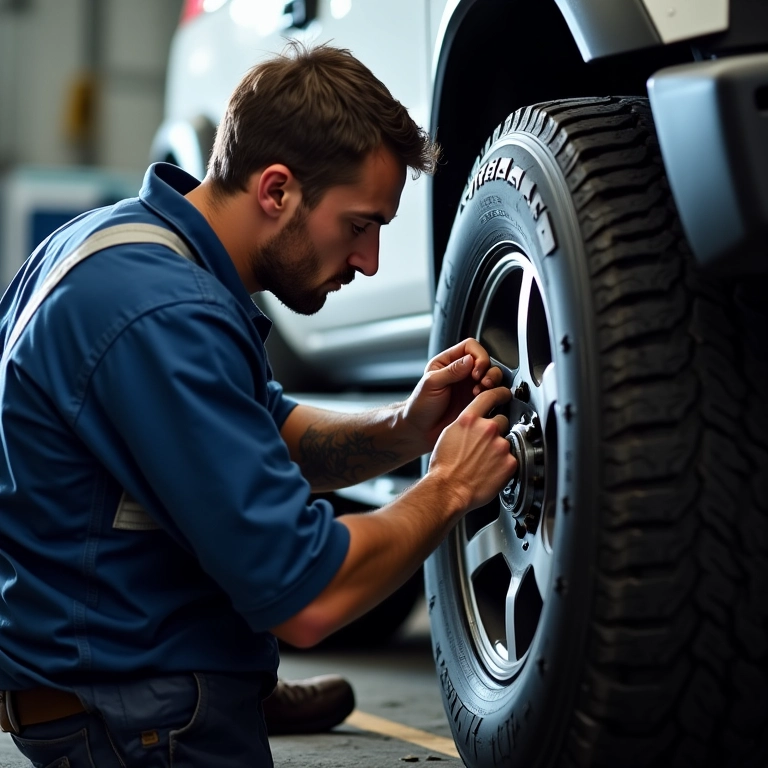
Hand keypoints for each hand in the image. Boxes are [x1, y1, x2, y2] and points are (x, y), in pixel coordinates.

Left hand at [403, 338, 504, 450]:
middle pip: (485, 360)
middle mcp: (461, 372)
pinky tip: (482, 401)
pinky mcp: (476, 401)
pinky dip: (493, 395)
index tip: (475, 370)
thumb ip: (451, 371)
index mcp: (448, 362)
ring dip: (492, 382)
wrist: (420, 430)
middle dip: (488, 370)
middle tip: (481, 382)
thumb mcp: (431, 384)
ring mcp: (470, 387)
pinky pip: (492, 393)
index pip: (470, 347)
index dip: (478, 355)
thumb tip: (470, 360)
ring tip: (481, 392)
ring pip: (492, 376)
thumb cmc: (420, 406)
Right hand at [428, 386, 516, 511]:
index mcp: (469, 419)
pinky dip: (504, 464)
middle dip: (496, 431)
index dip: (500, 393)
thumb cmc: (444, 467)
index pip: (490, 396)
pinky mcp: (510, 462)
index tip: (505, 394)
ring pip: (506, 441)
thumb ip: (466, 424)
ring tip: (485, 462)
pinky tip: (491, 471)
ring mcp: (501, 445)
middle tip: (484, 446)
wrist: (448, 490)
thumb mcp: (449, 435)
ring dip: (499, 449)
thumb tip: (474, 423)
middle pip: (501, 420)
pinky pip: (512, 458)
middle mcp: (487, 428)